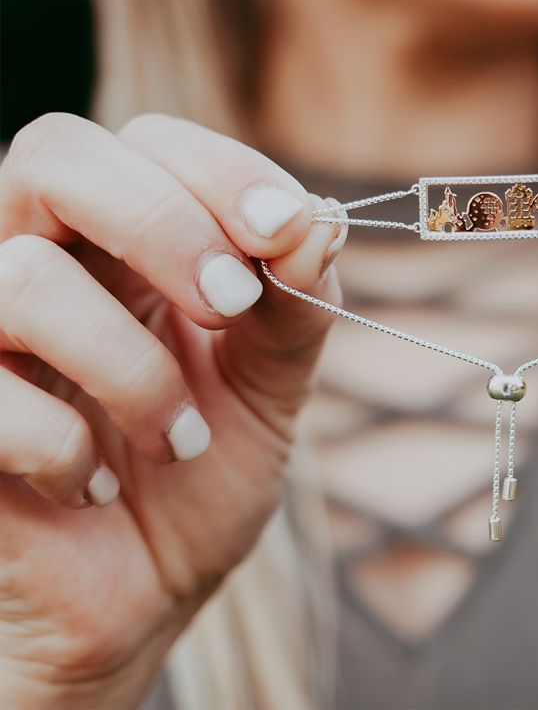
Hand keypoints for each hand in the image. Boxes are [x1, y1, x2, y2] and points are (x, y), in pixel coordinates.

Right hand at [0, 114, 343, 707]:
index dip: (219, 170)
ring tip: (178, 439)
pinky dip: (69, 449)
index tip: (288, 229)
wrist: (143, 593)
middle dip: (163, 225)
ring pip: (24, 279)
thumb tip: (313, 223)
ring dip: (133, 369)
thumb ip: (297, 300)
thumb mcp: (272, 381)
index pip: (148, 141)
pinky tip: (97, 486)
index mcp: (124, 241)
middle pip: (54, 156)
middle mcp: (41, 261)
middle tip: (229, 303)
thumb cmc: (205, 466)